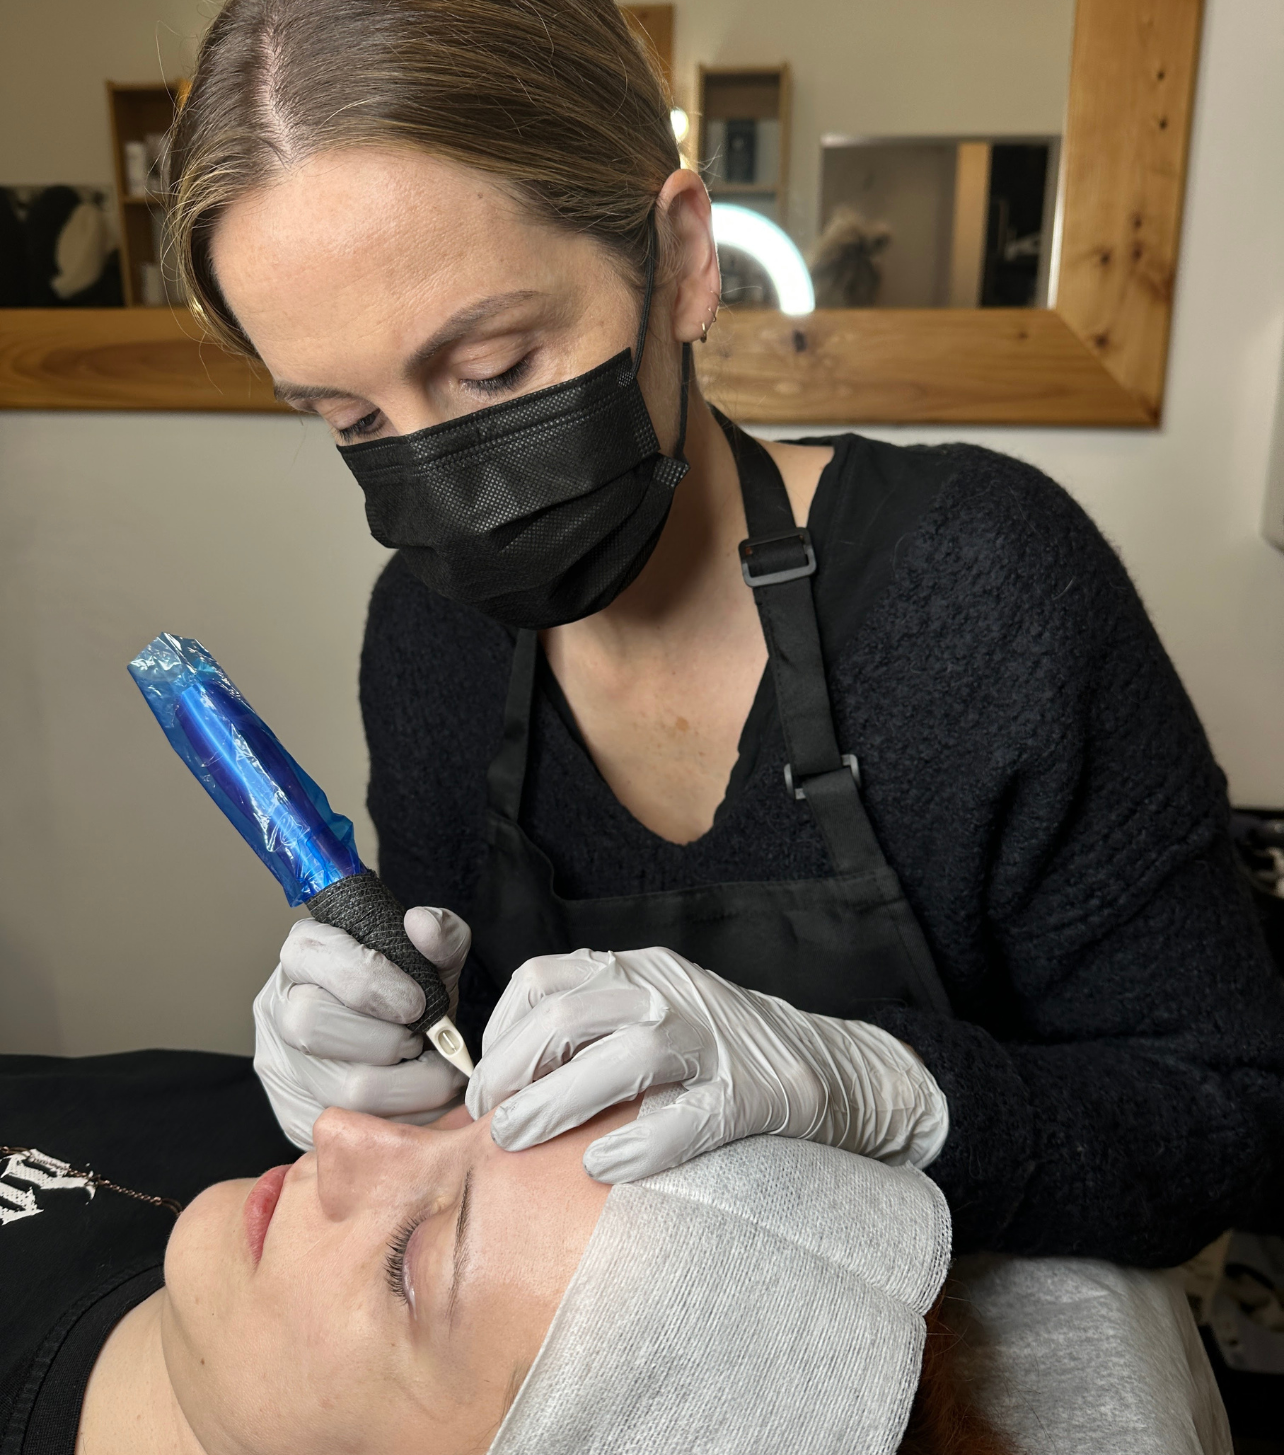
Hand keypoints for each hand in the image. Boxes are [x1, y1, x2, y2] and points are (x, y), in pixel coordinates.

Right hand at [254, 906, 471, 1149]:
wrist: (407, 1039)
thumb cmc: (413, 993)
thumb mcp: (435, 958)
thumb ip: (441, 935)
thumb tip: (421, 924)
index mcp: (305, 952)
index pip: (318, 959)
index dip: (371, 982)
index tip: (415, 1003)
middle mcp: (278, 1006)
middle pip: (312, 1027)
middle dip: (384, 1040)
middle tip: (418, 1040)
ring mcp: (279, 1063)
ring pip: (338, 1088)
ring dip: (405, 1086)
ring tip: (427, 1070)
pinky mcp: (292, 1113)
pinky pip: (348, 1127)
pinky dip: (398, 1118)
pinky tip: (414, 1098)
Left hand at [466, 946, 947, 1182]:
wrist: (830, 1065)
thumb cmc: (717, 1048)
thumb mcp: (652, 1008)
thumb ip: (591, 1024)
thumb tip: (502, 1079)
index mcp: (636, 969)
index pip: (543, 979)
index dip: (498, 1032)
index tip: (482, 1082)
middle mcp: (668, 993)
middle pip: (567, 1016)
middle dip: (511, 1070)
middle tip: (488, 1120)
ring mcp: (711, 1041)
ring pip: (623, 1059)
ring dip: (557, 1102)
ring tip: (517, 1140)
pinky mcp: (750, 1095)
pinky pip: (686, 1117)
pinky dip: (638, 1143)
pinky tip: (603, 1165)